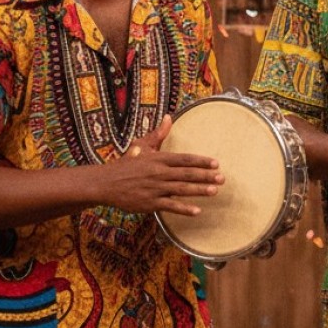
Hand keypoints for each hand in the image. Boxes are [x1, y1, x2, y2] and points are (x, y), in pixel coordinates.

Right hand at [106, 115, 224, 216]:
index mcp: (159, 159)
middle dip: (206, 176)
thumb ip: (158, 134)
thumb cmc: (126, 164)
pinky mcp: (150, 203)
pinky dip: (184, 209)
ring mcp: (155, 189)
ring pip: (181, 189)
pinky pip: (170, 206)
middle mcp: (159, 173)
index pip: (184, 159)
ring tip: (215, 191)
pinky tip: (197, 211)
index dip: (201, 161)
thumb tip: (169, 117)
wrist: (105, 183)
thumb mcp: (141, 146)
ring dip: (199, 190)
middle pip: (186, 174)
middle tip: (222, 178)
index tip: (216, 163)